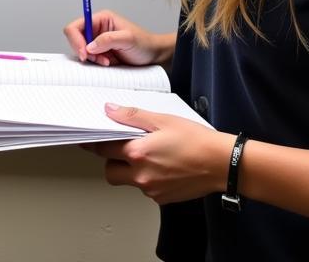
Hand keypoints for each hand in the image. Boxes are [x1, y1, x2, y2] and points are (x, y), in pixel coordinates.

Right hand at [64, 9, 175, 68]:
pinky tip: (106, 63)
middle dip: (83, 51)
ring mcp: (98, 42)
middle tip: (96, 59)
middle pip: (76, 38)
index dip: (76, 39)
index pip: (77, 26)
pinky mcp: (100, 53)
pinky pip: (89, 59)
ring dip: (91, 59)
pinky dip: (94, 64)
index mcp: (101, 19)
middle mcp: (97, 29)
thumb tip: (90, 45)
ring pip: (81, 50)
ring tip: (106, 61)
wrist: (153, 56)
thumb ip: (108, 40)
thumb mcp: (128, 39)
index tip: (84, 53)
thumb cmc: (144, 43)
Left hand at [87, 108, 232, 204]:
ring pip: (127, 181)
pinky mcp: (162, 198)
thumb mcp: (162, 119)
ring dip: (129, 169)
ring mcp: (151, 190)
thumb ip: (132, 116)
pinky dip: (146, 178)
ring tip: (147, 154)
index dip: (94, 142)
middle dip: (110, 160)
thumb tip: (110, 110)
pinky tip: (161, 165)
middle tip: (121, 147)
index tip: (87, 138)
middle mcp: (141, 175)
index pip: (103, 149)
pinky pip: (145, 188)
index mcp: (138, 153)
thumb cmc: (195, 140)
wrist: (221, 164)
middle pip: (110, 171)